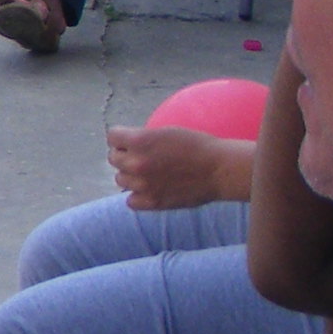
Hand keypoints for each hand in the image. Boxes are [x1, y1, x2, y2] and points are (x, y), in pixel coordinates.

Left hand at [103, 123, 253, 212]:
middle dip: (124, 155)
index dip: (120, 138)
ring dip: (130, 175)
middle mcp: (137, 162)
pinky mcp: (152, 202)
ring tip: (148, 173)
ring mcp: (143, 184)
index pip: (112, 136)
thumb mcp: (166, 132)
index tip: (128, 140)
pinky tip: (148, 190)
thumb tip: (125, 143)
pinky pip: (131, 200)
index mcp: (140, 141)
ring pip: (120, 179)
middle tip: (140, 156)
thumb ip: (142, 138)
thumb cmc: (198, 146)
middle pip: (113, 158)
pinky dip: (137, 196)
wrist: (220, 170)